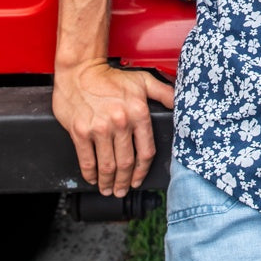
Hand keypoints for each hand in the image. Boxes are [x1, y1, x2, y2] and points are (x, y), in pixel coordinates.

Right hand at [53, 60, 174, 196]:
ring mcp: (99, 128)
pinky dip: (90, 174)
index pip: (146, 151)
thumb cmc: (112, 77)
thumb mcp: (143, 80)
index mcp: (138, 112)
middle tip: (123, 190)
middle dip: (125, 182)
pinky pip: (87, 160)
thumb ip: (164, 93)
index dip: (143, 170)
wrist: (81, 70)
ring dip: (108, 182)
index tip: (139, 179)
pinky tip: (93, 178)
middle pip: (126, 162)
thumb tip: (181, 104)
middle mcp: (120, 122)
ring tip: (108, 188)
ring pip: (107, 166)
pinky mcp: (80, 132)